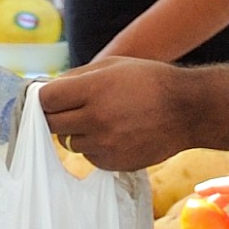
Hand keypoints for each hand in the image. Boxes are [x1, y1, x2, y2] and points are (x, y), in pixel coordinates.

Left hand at [41, 59, 193, 171]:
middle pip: (52, 124)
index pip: (47, 100)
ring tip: (100, 120)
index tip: (45, 99)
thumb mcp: (112, 66)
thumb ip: (76, 77)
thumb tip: (45, 90)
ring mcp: (104, 145)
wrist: (186, 111)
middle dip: (53, 117)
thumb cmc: (148, 81)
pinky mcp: (112, 163)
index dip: (42, 99)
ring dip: (76, 132)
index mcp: (94, 90)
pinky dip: (93, 147)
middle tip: (66, 110)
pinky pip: (88, 156)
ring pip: (69, 142)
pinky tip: (113, 134)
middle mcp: (96, 119)